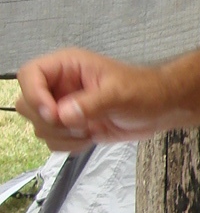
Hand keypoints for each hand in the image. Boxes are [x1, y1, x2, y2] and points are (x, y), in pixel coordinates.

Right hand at [15, 49, 174, 151]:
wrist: (159, 109)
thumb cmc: (144, 91)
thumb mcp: (119, 94)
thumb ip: (91, 103)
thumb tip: (63, 115)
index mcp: (67, 66)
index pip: (30, 74)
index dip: (34, 95)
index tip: (53, 114)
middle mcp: (60, 86)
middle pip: (27, 104)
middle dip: (50, 121)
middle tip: (78, 123)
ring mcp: (63, 107)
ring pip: (40, 127)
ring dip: (63, 135)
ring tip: (90, 128)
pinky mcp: (70, 127)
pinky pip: (53, 142)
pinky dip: (70, 145)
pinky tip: (92, 136)